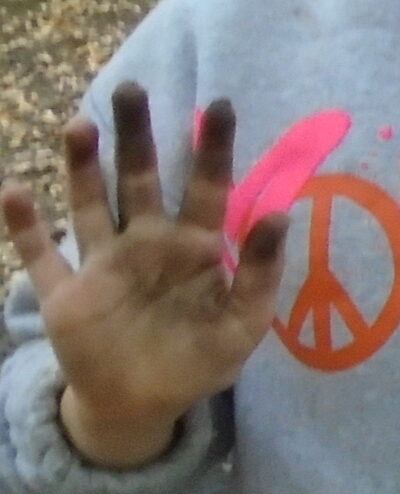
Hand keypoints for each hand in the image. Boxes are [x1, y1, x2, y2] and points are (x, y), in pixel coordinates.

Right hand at [0, 88, 288, 468]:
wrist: (143, 406)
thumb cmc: (199, 360)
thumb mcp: (243, 323)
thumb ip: (260, 271)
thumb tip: (280, 214)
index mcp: (194, 247)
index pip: (206, 187)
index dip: (212, 148)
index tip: (219, 104)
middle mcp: (146, 243)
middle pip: (139, 178)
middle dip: (137, 135)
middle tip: (132, 88)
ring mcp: (102, 264)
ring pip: (89, 204)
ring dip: (82, 166)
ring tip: (79, 124)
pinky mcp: (66, 293)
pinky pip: (41, 256)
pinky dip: (26, 226)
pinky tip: (15, 191)